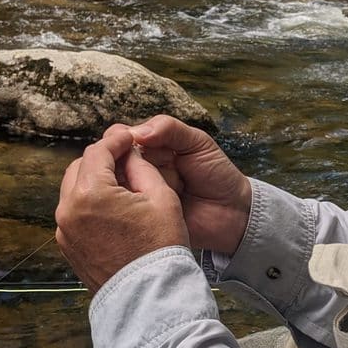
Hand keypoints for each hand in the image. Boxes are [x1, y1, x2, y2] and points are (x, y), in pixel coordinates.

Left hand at [56, 123, 188, 292]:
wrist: (150, 296)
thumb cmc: (160, 248)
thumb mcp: (161, 197)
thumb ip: (141, 166)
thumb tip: (129, 153)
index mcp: (91, 193)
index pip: (98, 151)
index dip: (116, 141)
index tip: (129, 138)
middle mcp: (69, 210)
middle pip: (80, 167)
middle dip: (102, 160)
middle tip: (126, 160)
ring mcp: (65, 230)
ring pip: (74, 189)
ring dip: (94, 181)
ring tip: (122, 186)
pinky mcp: (68, 246)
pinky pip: (75, 212)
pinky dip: (90, 203)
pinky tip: (114, 209)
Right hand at [128, 115, 251, 254]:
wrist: (233, 212)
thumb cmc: (217, 174)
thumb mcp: (198, 143)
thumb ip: (170, 129)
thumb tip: (136, 132)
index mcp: (151, 148)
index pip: (122, 137)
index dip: (122, 139)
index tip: (133, 142)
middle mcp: (140, 170)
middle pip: (114, 161)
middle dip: (130, 162)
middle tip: (153, 166)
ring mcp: (139, 195)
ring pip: (119, 184)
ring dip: (135, 182)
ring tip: (162, 185)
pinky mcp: (142, 218)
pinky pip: (129, 209)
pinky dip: (138, 203)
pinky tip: (153, 201)